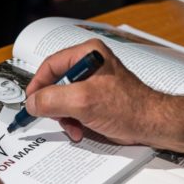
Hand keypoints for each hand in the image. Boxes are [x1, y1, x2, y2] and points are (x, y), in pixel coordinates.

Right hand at [25, 39, 163, 143]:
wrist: (152, 125)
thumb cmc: (129, 108)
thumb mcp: (83, 101)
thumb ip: (52, 100)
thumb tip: (32, 103)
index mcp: (88, 53)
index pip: (50, 65)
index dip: (37, 85)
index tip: (31, 102)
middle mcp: (90, 65)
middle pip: (56, 84)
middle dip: (56, 106)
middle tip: (58, 118)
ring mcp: (94, 84)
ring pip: (64, 100)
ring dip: (65, 118)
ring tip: (75, 128)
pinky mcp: (98, 100)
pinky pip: (75, 109)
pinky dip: (75, 122)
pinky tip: (82, 130)